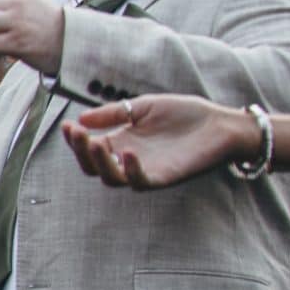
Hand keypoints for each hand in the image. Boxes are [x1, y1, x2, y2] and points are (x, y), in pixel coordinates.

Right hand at [62, 94, 263, 189]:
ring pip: (112, 178)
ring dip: (100, 163)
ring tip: (95, 144)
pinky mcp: (164, 177)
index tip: (68, 125)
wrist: (221, 123)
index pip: (88, 147)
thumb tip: (82, 119)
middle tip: (77, 134)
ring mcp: (145, 170)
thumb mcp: (144, 107)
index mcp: (120, 142)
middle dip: (80, 151)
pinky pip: (141, 182)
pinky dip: (132, 171)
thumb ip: (115, 113)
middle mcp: (128, 159)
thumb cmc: (185, 114)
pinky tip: (128, 153)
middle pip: (93, 167)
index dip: (75, 140)